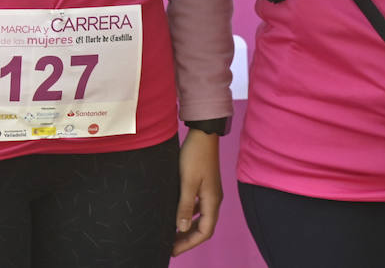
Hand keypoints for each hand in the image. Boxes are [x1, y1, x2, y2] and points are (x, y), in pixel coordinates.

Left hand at [172, 129, 222, 254]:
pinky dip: (190, 216)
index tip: (173, 250)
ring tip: (172, 235)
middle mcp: (214, 199)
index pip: (205, 232)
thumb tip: (183, 228)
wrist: (203, 133)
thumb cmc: (195, 155)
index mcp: (212, 200)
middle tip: (170, 246)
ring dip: (188, 229)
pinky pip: (199, 208)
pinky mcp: (205, 185)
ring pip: (202, 218)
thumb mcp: (187, 182)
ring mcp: (210, 192)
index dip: (189, 244)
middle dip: (188, 239)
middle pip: (204, 227)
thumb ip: (185, 205)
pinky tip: (179, 216)